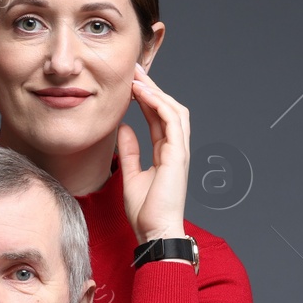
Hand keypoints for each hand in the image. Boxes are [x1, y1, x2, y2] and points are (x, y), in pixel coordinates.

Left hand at [118, 61, 191, 244]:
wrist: (155, 232)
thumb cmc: (146, 212)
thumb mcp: (131, 175)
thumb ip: (129, 151)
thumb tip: (123, 129)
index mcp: (166, 153)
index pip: (158, 118)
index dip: (146, 98)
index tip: (131, 83)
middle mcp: (176, 149)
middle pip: (168, 108)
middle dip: (153, 87)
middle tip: (135, 70)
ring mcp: (179, 151)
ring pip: (173, 110)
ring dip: (156, 91)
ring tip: (137, 77)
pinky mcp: (178, 156)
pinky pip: (172, 121)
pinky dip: (158, 104)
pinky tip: (143, 93)